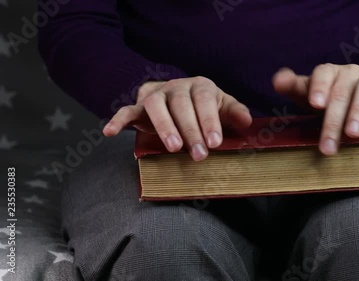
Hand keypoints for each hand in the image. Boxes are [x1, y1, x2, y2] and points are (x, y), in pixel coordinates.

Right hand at [103, 76, 251, 160]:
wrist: (180, 95)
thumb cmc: (205, 106)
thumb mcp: (222, 106)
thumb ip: (234, 112)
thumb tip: (246, 121)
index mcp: (200, 86)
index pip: (204, 100)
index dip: (209, 121)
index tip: (215, 143)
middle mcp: (177, 87)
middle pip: (181, 105)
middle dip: (190, 130)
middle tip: (199, 155)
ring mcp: (156, 95)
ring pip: (155, 105)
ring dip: (164, 126)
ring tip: (173, 148)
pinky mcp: (139, 106)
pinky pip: (126, 110)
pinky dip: (118, 120)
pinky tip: (109, 132)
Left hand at [272, 64, 358, 155]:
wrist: (355, 98)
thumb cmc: (328, 98)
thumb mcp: (309, 94)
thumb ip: (294, 87)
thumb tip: (277, 80)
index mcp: (328, 72)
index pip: (322, 75)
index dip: (319, 88)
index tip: (315, 104)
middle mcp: (349, 73)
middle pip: (340, 94)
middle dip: (333, 121)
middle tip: (327, 146)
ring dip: (358, 113)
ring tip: (353, 135)